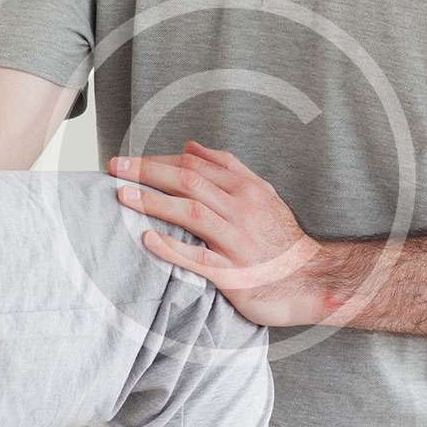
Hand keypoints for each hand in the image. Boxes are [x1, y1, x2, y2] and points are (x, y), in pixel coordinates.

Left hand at [109, 141, 335, 326]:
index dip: (158, 160)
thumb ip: (226, 168)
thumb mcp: (260, 193)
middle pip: (189, 182)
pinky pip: (200, 258)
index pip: (195, 165)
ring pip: (192, 213)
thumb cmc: (280, 238)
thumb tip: (189, 147)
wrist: (311, 280)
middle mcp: (242, 209)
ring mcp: (238, 241)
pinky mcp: (235, 274)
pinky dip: (173, 248)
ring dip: (154, 202)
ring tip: (123, 196)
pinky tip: (148, 239)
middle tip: (115, 168)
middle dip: (148, 173)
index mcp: (246, 188)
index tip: (128, 162)